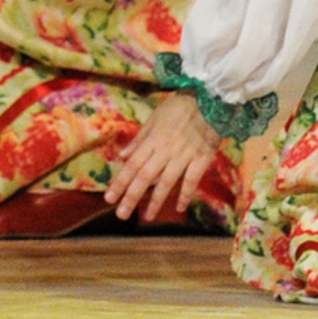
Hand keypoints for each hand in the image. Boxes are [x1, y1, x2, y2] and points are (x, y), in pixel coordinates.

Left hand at [109, 91, 221, 223]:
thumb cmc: (178, 108)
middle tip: (121, 214)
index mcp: (152, 140)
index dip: (120, 182)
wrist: (208, 100)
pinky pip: (192, 180)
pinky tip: (179, 208)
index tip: (109, 198)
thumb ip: (139, 139)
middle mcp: (165, 150)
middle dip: (132, 196)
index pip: (132, 165)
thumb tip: (122, 156)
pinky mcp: (201, 159)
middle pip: (145, 176)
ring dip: (156, 201)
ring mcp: (184, 156)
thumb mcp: (154, 118)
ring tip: (147, 217)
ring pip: (166, 182)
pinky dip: (185, 194)